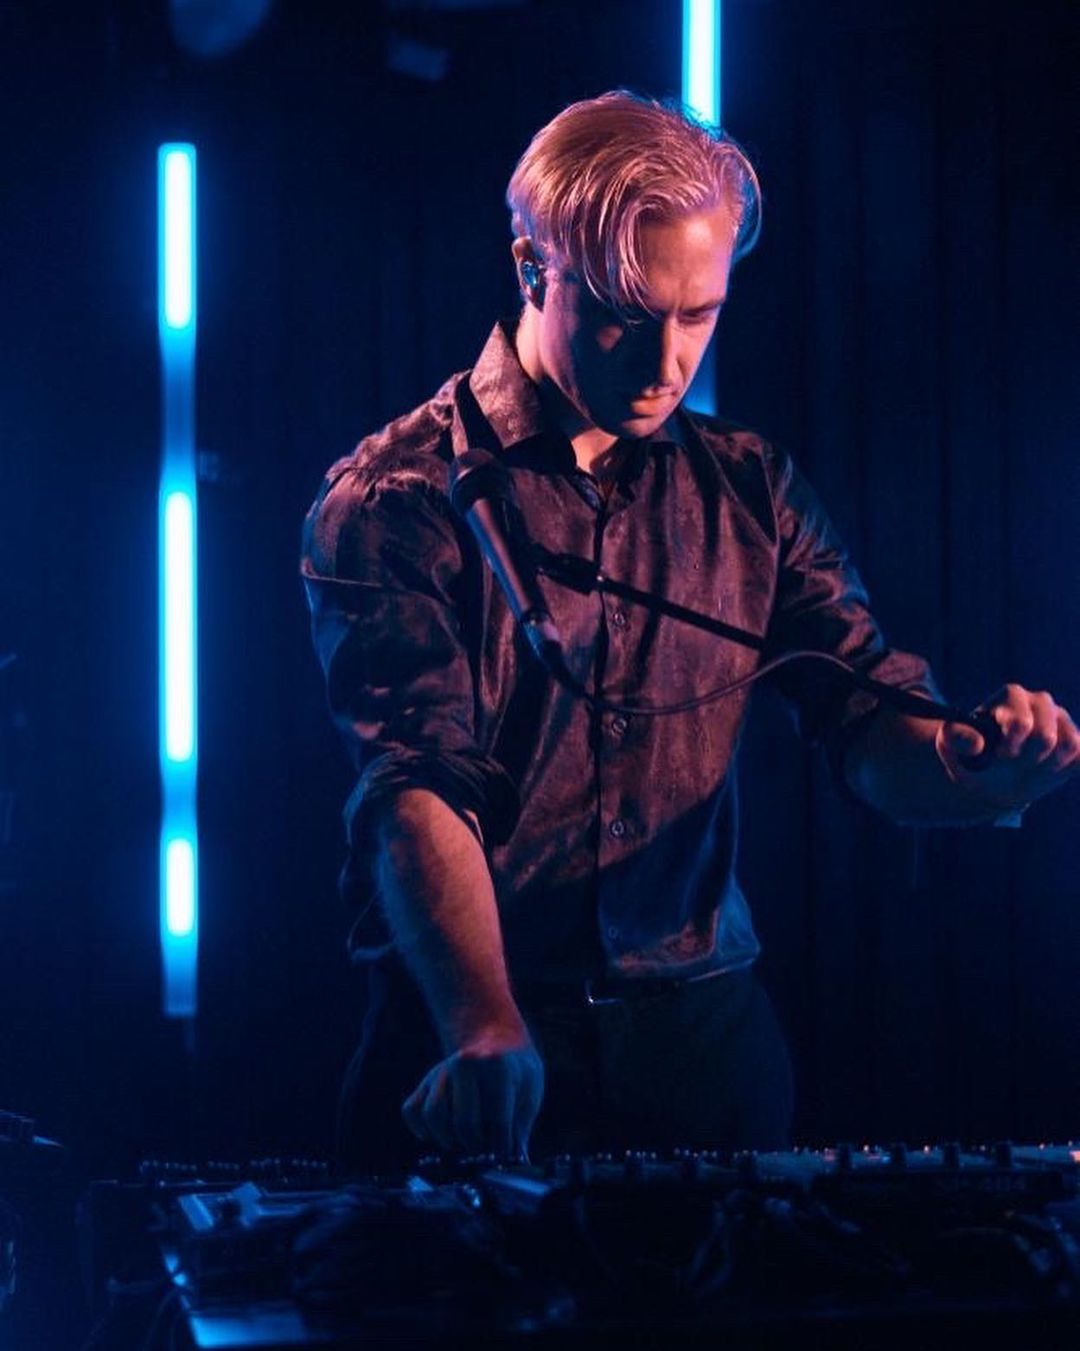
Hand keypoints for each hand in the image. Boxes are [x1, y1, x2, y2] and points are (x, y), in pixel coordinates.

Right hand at [402, 1026, 544, 1159]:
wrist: (495, 1039)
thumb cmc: (515, 1071)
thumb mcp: (530, 1089)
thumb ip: (521, 1124)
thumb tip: (515, 1160)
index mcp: (496, 1065)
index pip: (498, 1118)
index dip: (502, 1145)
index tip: (504, 1157)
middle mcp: (464, 1064)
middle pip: (464, 1121)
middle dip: (476, 1145)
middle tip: (484, 1152)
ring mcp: (441, 1071)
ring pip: (433, 1115)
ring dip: (447, 1139)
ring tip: (461, 1144)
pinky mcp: (425, 1082)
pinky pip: (411, 1110)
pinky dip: (420, 1128)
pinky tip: (435, 1135)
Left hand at [936, 684, 1079, 812]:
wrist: (992, 779)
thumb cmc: (970, 756)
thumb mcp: (950, 745)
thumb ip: (956, 738)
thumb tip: (977, 744)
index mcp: (1011, 696)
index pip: (1021, 723)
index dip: (1010, 746)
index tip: (999, 755)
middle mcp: (1039, 701)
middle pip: (1045, 737)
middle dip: (1026, 758)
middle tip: (1011, 761)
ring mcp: (1061, 719)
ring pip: (1068, 745)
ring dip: (1045, 764)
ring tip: (1027, 764)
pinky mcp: (1076, 739)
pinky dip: (1062, 769)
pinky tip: (1045, 768)